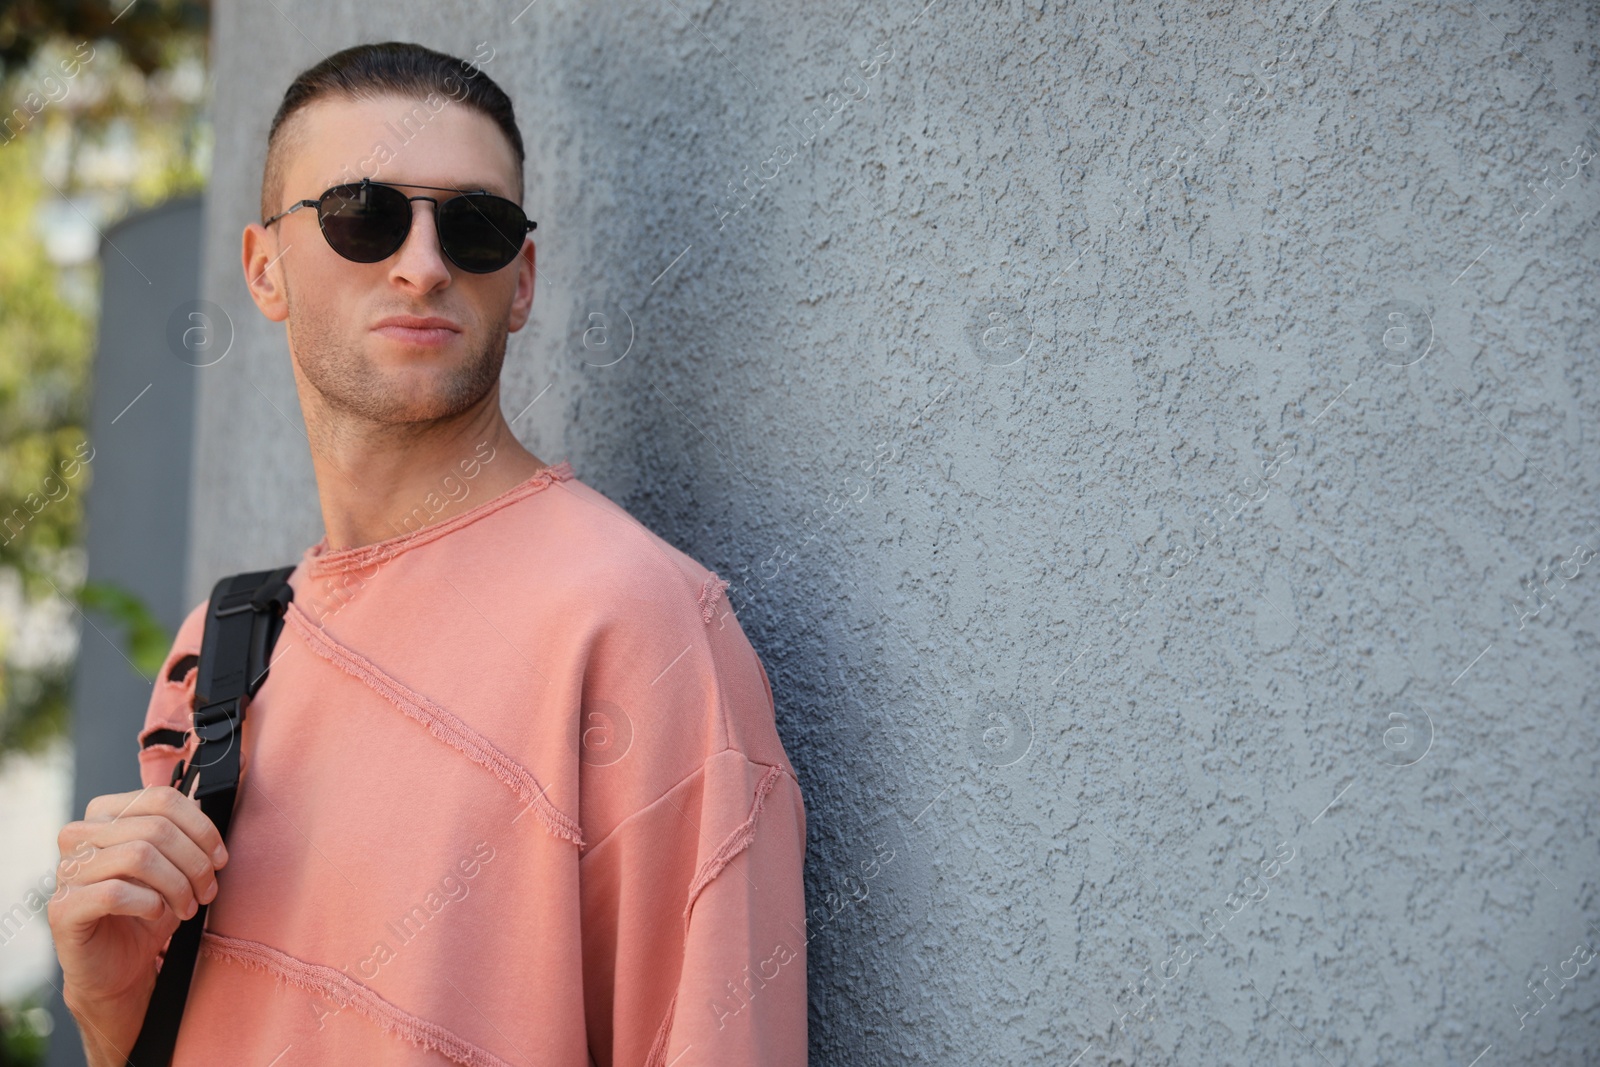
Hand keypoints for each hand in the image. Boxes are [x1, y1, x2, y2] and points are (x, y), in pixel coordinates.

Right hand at [48, 785, 228, 1065]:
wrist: (119, 967)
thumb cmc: (148, 908)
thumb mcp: (174, 863)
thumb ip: (185, 830)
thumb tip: (209, 796)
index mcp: (106, 813)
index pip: (163, 799)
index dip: (202, 827)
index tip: (220, 858)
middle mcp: (80, 835)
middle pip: (157, 828)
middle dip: (195, 863)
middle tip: (207, 892)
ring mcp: (66, 871)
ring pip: (139, 856)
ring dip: (177, 885)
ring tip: (188, 907)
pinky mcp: (63, 908)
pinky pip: (115, 893)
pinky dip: (149, 904)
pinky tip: (157, 914)